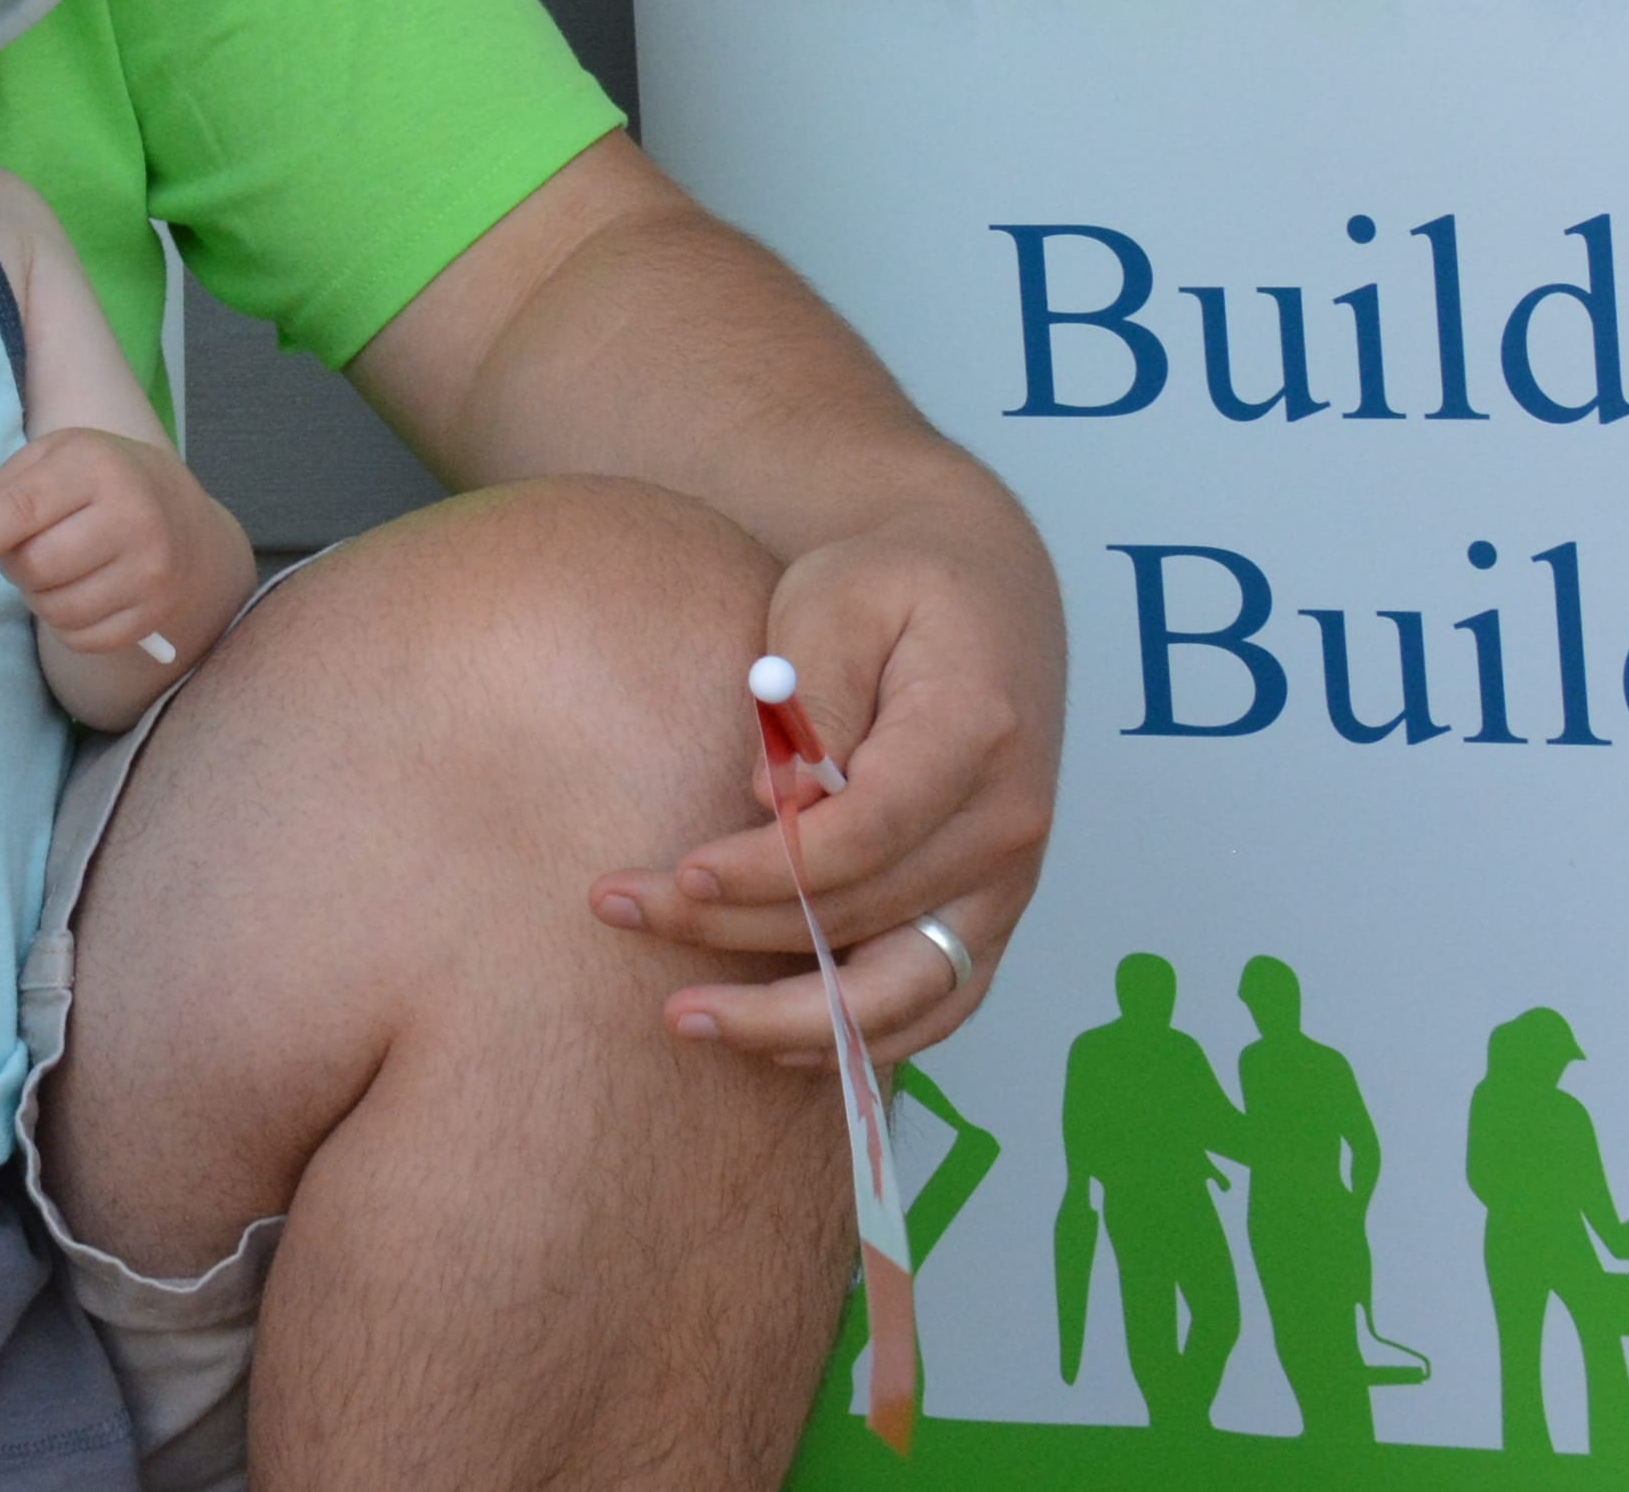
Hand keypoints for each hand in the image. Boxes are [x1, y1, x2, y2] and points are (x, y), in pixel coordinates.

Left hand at [0, 429, 241, 685]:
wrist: (177, 510)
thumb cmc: (94, 480)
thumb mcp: (43, 465)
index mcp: (96, 467)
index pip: (24, 508)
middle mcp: (133, 516)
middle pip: (37, 565)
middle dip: (13, 564)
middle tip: (25, 547)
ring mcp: (151, 569)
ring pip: (56, 608)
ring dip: (37, 596)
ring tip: (56, 567)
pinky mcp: (156, 612)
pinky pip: (81, 639)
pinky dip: (64, 622)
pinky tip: (80, 590)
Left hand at [588, 510, 1060, 1074]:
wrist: (984, 596)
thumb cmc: (892, 586)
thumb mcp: (838, 597)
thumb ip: (811, 693)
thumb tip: (772, 804)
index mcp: (975, 732)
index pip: (866, 831)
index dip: (769, 867)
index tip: (680, 871)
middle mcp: (1008, 825)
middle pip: (865, 914)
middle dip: (733, 929)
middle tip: (619, 911)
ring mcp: (1009, 884)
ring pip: (908, 995)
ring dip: (792, 1021)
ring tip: (682, 1020)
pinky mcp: (989, 917)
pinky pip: (936, 1008)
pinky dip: (859, 1041)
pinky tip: (768, 1042)